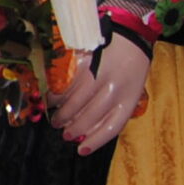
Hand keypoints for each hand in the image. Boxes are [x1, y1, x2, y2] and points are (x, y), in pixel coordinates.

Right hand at [50, 37, 149, 155]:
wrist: (131, 34)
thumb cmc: (131, 67)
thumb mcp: (131, 90)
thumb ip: (115, 108)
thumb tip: (88, 131)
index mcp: (130, 97)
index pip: (112, 126)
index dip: (95, 141)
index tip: (81, 150)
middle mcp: (115, 88)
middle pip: (90, 116)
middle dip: (74, 129)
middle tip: (65, 134)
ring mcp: (98, 75)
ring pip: (74, 102)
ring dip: (62, 114)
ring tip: (56, 120)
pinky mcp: (84, 63)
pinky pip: (66, 83)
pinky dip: (56, 95)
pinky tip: (51, 100)